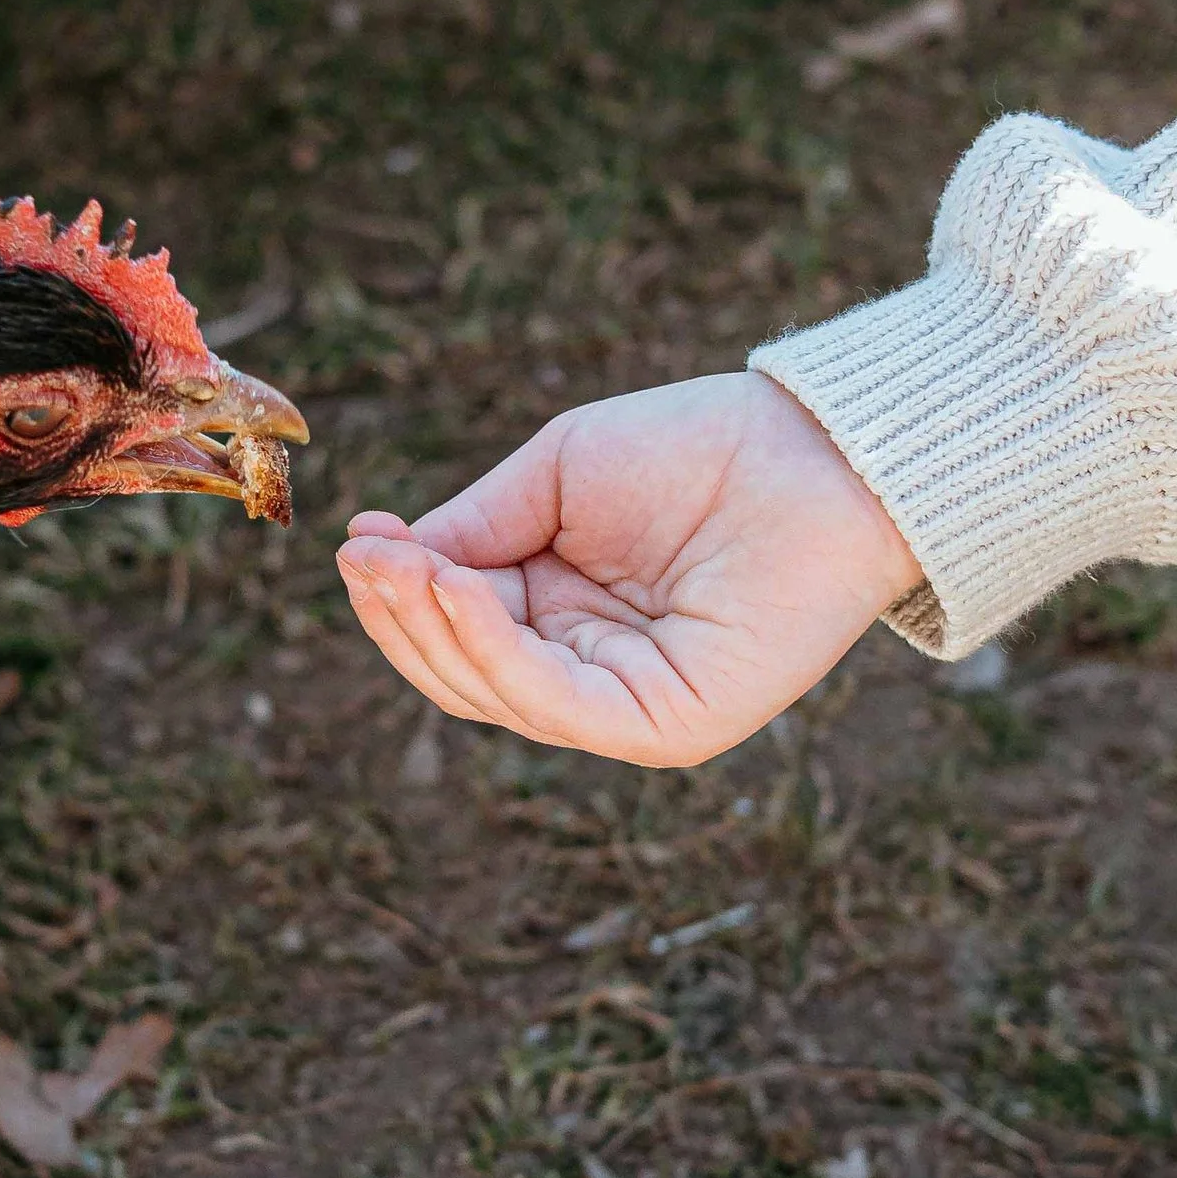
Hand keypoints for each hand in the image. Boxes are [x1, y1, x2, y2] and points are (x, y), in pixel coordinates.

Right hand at [336, 371, 922, 765]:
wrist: (819, 450)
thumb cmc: (699, 451)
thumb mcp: (555, 478)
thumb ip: (473, 529)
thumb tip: (378, 556)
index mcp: (563, 620)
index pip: (459, 633)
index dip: (401, 594)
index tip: (357, 542)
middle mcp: (591, 674)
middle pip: (463, 676)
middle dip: (403, 619)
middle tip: (366, 558)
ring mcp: (628, 708)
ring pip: (498, 698)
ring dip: (437, 632)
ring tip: (400, 569)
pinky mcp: (668, 727)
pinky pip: (558, 707)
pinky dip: (497, 654)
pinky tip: (461, 592)